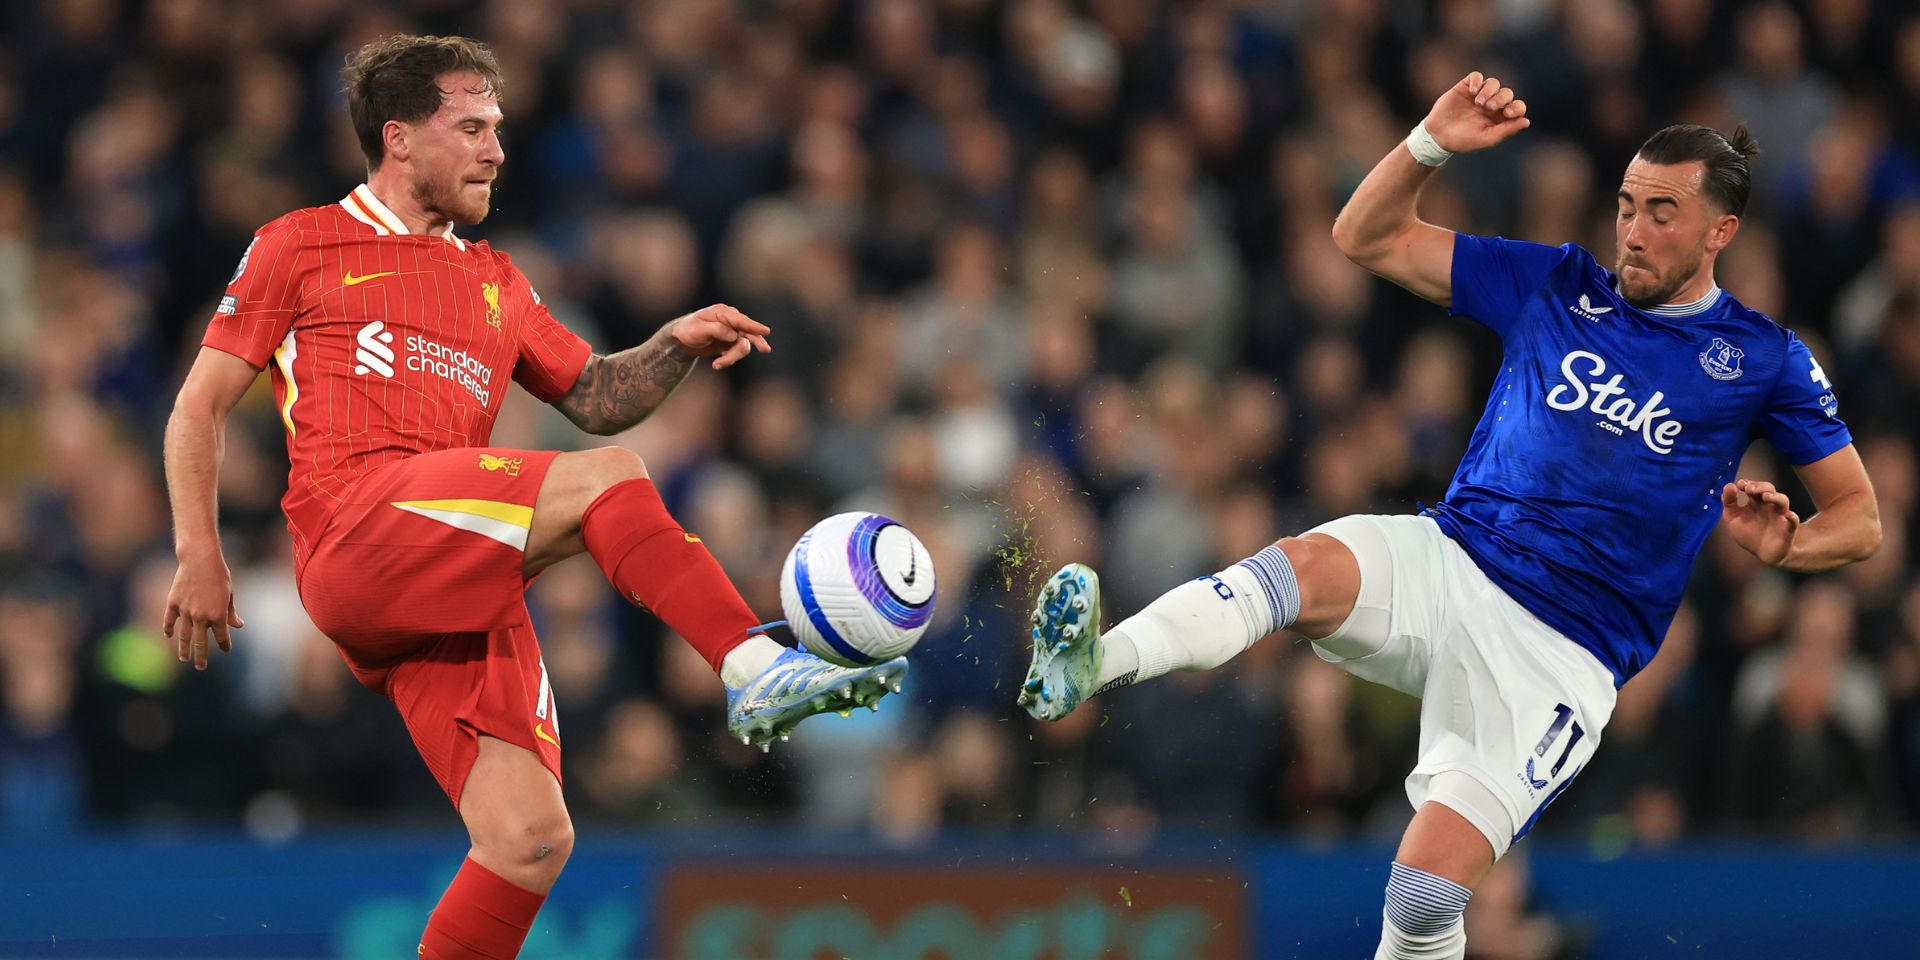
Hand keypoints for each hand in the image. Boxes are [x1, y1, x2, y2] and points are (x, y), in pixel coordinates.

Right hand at [163, 547, 243, 669]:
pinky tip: (169, 636)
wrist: (200, 560)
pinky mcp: (173, 603)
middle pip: (201, 643)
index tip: (225, 649)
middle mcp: (201, 617)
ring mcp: (185, 611)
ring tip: (184, 659)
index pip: (222, 637)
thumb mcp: (230, 594)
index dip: (224, 645)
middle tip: (200, 667)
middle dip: (201, 657)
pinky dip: (168, 629)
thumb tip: (238, 626)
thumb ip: (231, 612)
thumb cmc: (219, 575)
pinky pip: (169, 621)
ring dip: (184, 649)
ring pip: (184, 636)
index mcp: (218, 616)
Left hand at [667, 304, 771, 369]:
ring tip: (716, 365)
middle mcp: (731, 321)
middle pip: (748, 333)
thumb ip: (717, 330)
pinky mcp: (732, 342)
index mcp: (723, 313)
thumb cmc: (688, 330)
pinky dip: (729, 359)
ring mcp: (733, 331)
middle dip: (753, 343)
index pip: (741, 320)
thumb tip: (734, 335)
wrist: (682, 340)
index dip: (754, 326)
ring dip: (732, 357)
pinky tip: (717, 363)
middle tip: (765, 350)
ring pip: (743, 346)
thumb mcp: (699, 330)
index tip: (766, 331)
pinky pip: (737, 352)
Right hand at [1422, 72, 1529, 154]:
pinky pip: (1477, 76)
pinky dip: (1478, 81)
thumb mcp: (1486, 138)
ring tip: (1479, 102)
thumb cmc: (1463, 140)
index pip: (1517, 107)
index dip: (1517, 107)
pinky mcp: (1466, 87)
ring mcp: (1479, 95)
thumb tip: (1526, 121)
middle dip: (1502, 98)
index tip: (1507, 113)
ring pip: (1494, 83)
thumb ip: (1506, 130)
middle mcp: (1492, 104)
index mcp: (1500, 117)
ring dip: (1489, 90)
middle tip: (1489, 107)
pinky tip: (1472, 92)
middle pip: (1507, 93)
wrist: (1438, 135)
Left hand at [1720, 479, 1799, 566]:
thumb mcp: (1733, 518)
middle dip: (1759, 486)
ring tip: (1765, 497)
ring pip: (1782, 501)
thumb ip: (1729, 502)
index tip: (1740, 484)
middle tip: (1749, 489)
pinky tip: (1789, 516)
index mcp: (1755, 502)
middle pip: (1768, 489)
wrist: (1764, 554)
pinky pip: (1793, 521)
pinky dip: (1793, 518)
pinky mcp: (1788, 528)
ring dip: (1775, 497)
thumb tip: (1729, 485)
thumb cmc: (1749, 534)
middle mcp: (1769, 506)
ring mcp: (1779, 516)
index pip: (1754, 487)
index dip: (1747, 483)